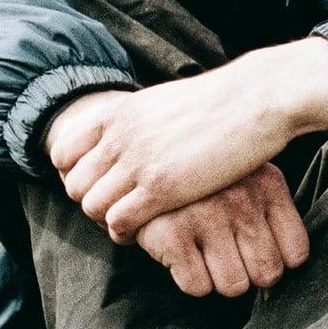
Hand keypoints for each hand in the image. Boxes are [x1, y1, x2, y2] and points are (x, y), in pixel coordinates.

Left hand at [45, 38, 327, 241]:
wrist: (260, 97)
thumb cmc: (229, 100)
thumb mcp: (170, 100)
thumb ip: (146, 119)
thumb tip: (143, 132)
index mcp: (121, 112)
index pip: (66, 152)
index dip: (78, 174)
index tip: (102, 184)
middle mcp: (121, 136)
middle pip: (76, 184)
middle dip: (92, 201)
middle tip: (119, 208)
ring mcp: (139, 162)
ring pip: (93, 206)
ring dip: (108, 219)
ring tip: (132, 222)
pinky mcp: (162, 188)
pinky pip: (119, 221)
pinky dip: (124, 232)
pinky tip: (144, 230)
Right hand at [134, 163, 309, 296]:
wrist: (145, 159)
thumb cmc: (208, 181)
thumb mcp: (251, 180)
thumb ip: (272, 216)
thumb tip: (289, 268)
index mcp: (268, 185)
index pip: (296, 255)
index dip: (279, 264)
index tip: (260, 256)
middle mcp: (242, 198)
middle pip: (267, 275)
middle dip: (249, 274)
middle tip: (230, 257)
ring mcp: (207, 215)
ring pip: (234, 285)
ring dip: (219, 279)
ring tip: (206, 254)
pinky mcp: (172, 233)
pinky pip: (198, 287)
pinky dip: (190, 278)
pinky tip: (182, 252)